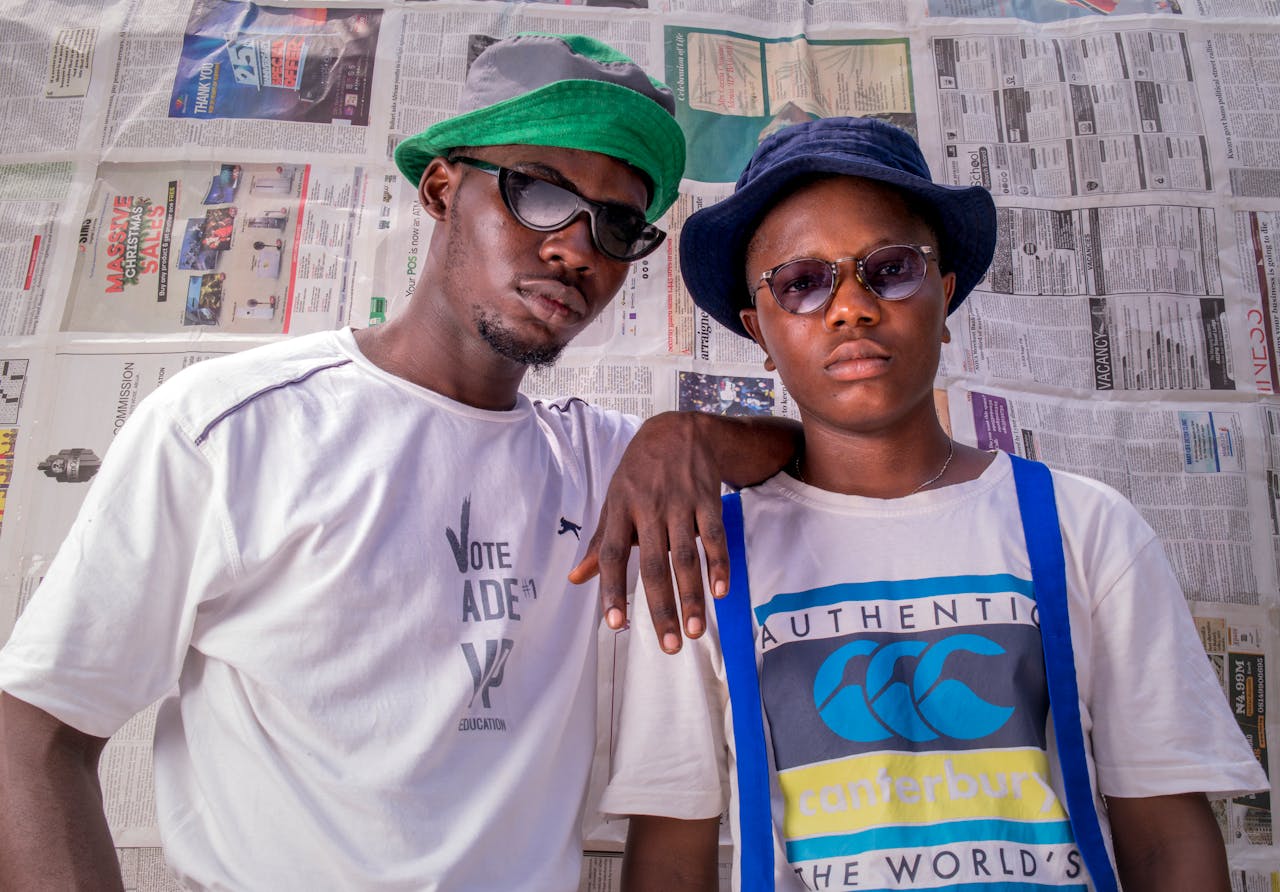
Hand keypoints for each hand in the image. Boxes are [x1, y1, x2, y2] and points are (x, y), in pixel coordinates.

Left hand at [569, 411, 798, 652]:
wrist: (678, 430)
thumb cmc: (640, 474)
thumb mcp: (614, 501)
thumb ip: (600, 542)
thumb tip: (575, 579)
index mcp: (620, 509)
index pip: (612, 554)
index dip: (612, 589)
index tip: (615, 624)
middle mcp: (649, 508)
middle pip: (654, 564)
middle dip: (662, 608)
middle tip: (670, 645)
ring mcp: (680, 503)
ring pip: (687, 556)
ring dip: (693, 596)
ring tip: (696, 630)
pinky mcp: (707, 499)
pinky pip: (714, 536)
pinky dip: (719, 564)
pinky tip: (720, 592)